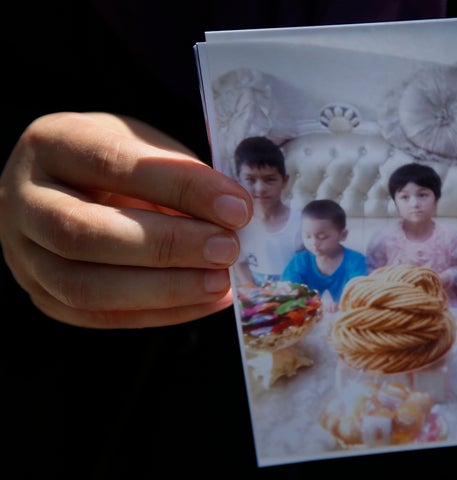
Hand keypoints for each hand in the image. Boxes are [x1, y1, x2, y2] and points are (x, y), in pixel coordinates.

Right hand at [0, 112, 251, 327]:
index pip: (113, 164)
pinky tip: (207, 301)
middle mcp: (23, 200)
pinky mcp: (42, 295)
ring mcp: (22, 254)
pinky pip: (99, 316)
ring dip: (163, 290)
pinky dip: (161, 313)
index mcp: (51, 144)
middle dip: (166, 246)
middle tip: (228, 249)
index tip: (237, 207)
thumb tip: (234, 216)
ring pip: (84, 287)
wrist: (72, 184)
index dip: (180, 187)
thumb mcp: (146, 145)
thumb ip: (181, 174)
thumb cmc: (120, 160)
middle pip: (84, 234)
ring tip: (221, 282)